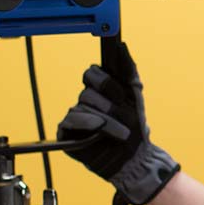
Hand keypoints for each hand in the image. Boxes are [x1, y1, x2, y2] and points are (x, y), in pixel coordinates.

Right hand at [57, 42, 179, 204]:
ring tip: (121, 132)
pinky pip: (71, 120)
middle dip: (109, 103)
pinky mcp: (68, 133)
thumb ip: (129, 71)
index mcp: (101, 91)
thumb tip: (122, 47)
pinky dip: (88, 123)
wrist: (135, 157)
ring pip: (82, 105)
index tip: (121, 94)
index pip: (92, 73)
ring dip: (107, 118)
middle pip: (88, 90)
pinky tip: (100, 129)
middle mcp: (87, 101)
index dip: (106, 81)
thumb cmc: (135, 128)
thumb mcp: (136, 96)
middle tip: (123, 112)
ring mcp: (77, 117)